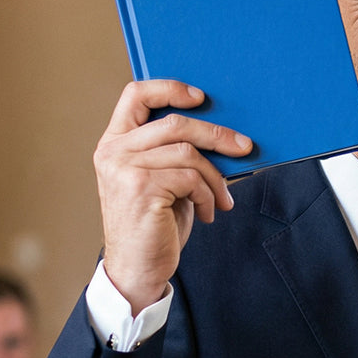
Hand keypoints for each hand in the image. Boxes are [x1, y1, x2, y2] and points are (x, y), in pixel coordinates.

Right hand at [94, 80, 252, 314]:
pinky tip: (208, 211)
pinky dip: (208, 195)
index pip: (135, 95)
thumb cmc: (155, 223)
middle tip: (244, 146)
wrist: (138, 268)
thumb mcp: (161, 179)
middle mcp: (114, 151)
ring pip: (188, 152)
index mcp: (115, 142)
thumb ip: (173, 151)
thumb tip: (222, 130)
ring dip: (214, 177)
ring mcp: (124, 168)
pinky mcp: (141, 188)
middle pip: (175, 123)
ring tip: (221, 198)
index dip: (170, 88)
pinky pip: (191, 178)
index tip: (201, 97)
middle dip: (217, 134)